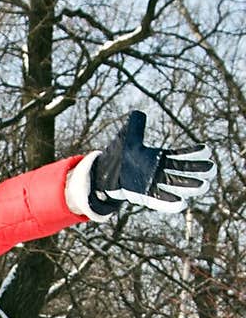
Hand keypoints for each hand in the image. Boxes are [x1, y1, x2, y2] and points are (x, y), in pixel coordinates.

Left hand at [90, 111, 214, 215]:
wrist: (106, 175)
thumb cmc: (119, 156)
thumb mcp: (127, 138)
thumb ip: (136, 126)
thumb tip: (138, 113)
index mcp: (159, 157)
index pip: (179, 154)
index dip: (193, 153)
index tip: (206, 151)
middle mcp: (160, 172)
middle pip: (182, 171)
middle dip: (197, 170)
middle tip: (212, 170)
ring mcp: (154, 185)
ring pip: (176, 186)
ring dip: (189, 186)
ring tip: (204, 186)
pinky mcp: (146, 197)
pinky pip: (160, 201)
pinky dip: (170, 203)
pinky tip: (183, 204)